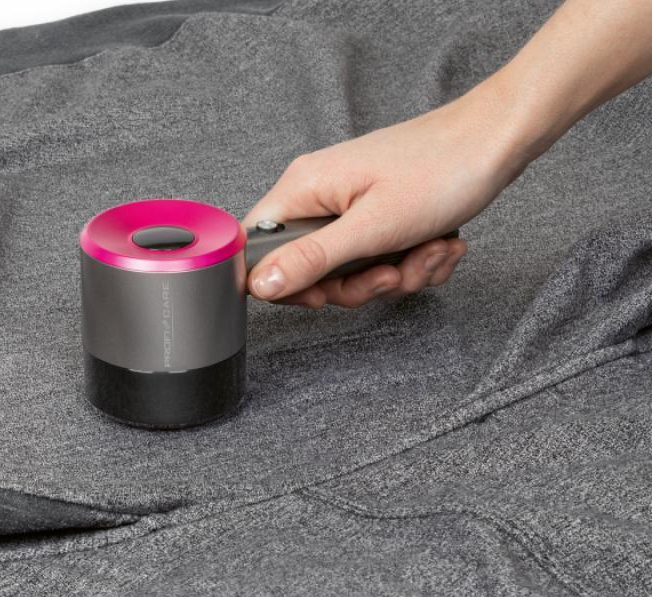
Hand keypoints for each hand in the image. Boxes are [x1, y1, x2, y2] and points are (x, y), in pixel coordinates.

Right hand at [242, 82, 526, 308]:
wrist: (498, 141)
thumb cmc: (441, 170)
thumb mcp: (372, 227)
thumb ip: (311, 259)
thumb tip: (259, 285)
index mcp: (304, 189)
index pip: (259, 248)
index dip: (285, 282)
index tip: (324, 295)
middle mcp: (320, 195)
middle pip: (311, 268)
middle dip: (359, 283)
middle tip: (392, 273)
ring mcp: (351, 203)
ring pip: (352, 269)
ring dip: (396, 273)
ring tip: (430, 250)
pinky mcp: (379, 211)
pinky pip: (380, 257)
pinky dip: (412, 261)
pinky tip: (439, 244)